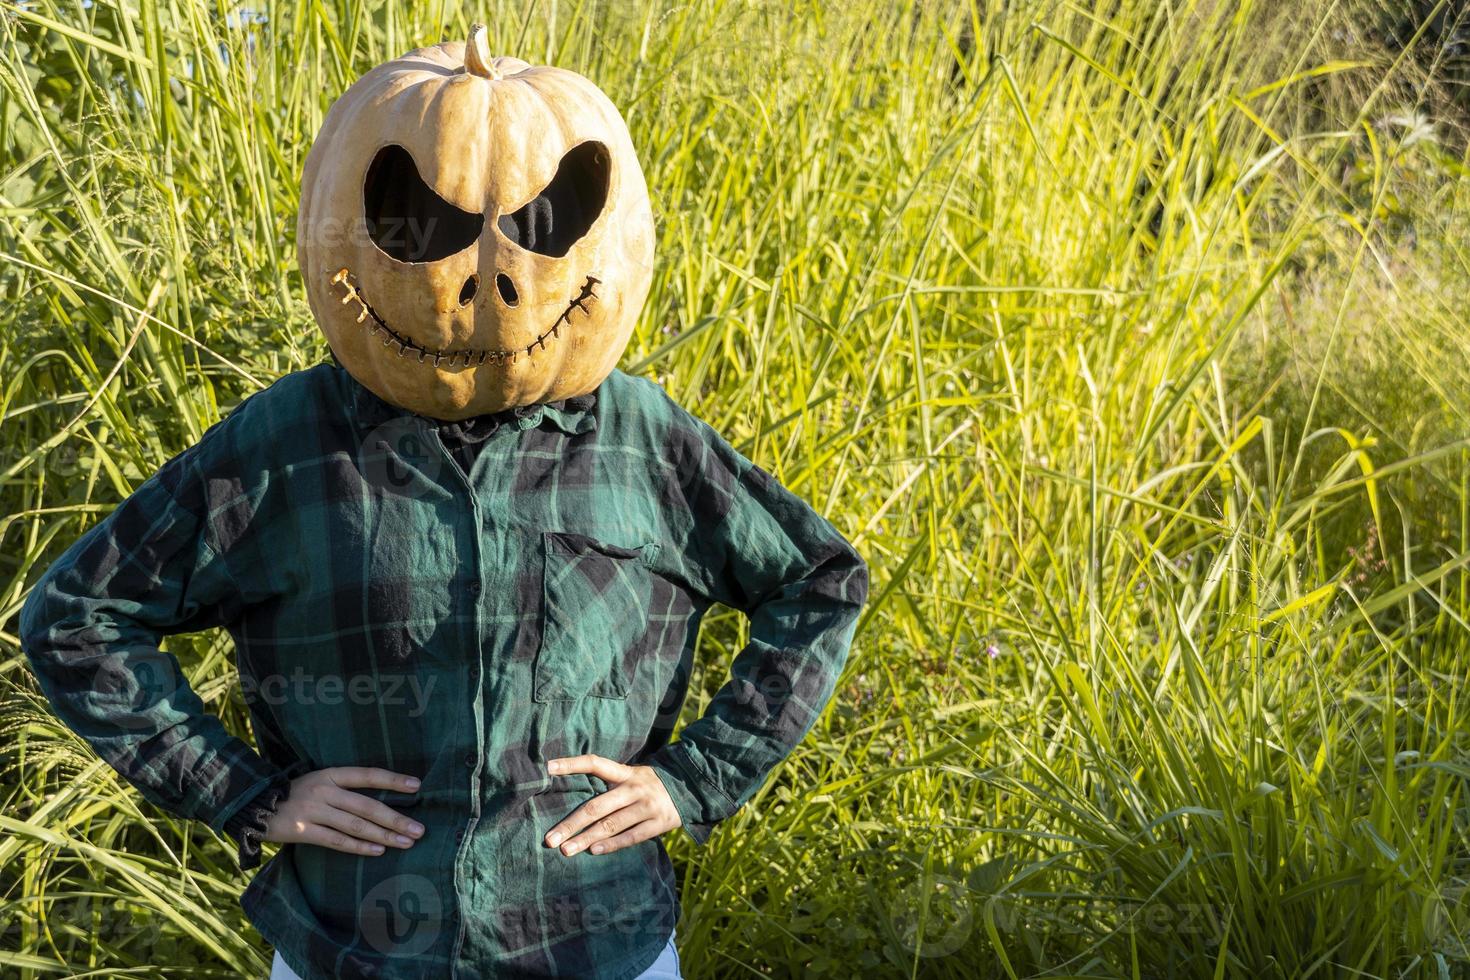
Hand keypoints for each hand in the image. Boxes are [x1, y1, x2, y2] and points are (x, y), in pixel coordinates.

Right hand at [264, 767, 424, 855]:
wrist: (254, 805)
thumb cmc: (295, 795)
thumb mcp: (319, 782)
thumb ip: (345, 790)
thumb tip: (382, 803)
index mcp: (331, 774)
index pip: (368, 775)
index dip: (393, 780)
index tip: (417, 786)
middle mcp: (324, 790)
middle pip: (367, 806)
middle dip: (395, 819)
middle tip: (419, 829)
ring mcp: (313, 811)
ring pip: (356, 825)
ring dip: (384, 835)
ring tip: (406, 842)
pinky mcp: (303, 831)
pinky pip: (337, 841)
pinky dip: (359, 847)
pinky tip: (378, 851)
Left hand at [542, 754, 680, 856]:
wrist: (691, 788)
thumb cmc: (648, 786)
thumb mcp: (632, 776)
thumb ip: (609, 786)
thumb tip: (575, 804)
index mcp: (625, 773)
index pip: (596, 763)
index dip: (572, 764)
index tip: (549, 767)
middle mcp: (634, 788)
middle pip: (597, 806)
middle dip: (571, 824)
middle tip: (550, 839)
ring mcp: (646, 806)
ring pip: (610, 825)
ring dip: (586, 839)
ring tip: (566, 850)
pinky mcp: (658, 823)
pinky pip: (631, 836)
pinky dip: (612, 844)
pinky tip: (594, 851)